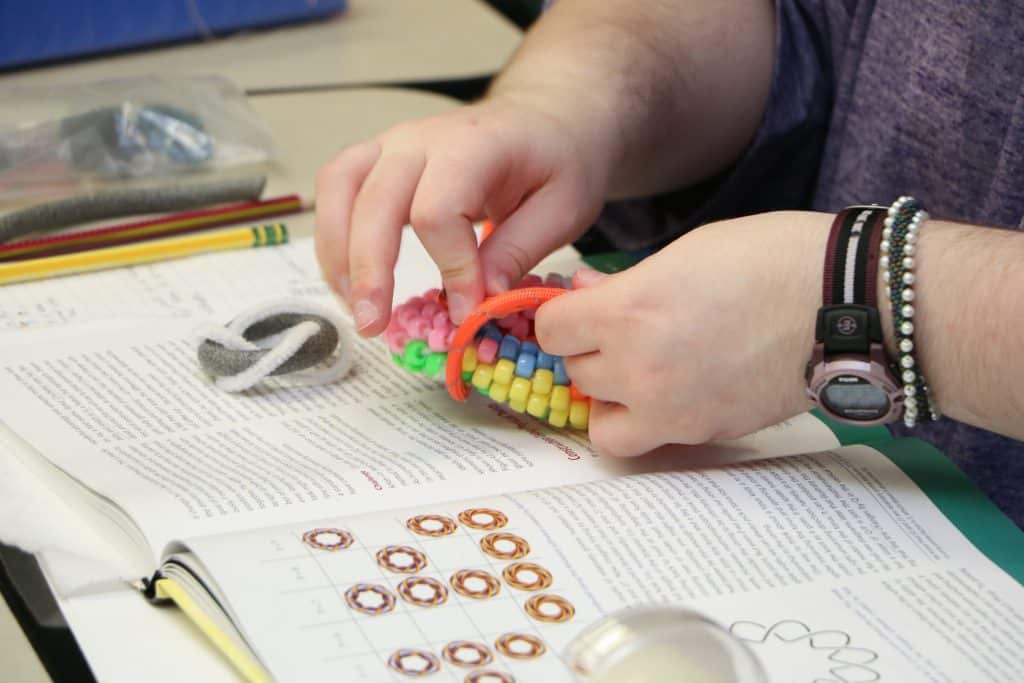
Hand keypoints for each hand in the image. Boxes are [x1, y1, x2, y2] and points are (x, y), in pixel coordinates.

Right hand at [314, 95, 611, 334]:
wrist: (545, 119)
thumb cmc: (557, 160)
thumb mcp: (563, 208)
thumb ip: (518, 251)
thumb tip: (478, 300)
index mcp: (475, 146)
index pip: (438, 210)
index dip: (449, 267)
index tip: (467, 311)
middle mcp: (422, 138)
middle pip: (375, 200)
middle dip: (370, 269)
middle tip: (374, 324)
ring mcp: (393, 144)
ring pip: (340, 187)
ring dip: (337, 253)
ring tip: (356, 307)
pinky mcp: (379, 159)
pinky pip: (337, 189)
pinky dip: (333, 237)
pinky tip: (349, 281)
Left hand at [536, 211, 831, 456]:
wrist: (844, 304)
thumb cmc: (769, 260)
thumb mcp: (683, 253)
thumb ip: (624, 283)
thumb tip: (582, 293)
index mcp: (629, 311)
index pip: (550, 330)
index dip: (562, 316)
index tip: (578, 309)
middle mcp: (639, 367)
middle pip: (574, 371)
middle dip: (591, 349)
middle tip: (621, 331)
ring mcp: (670, 409)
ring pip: (600, 417)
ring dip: (609, 394)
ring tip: (640, 369)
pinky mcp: (701, 433)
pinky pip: (643, 440)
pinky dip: (643, 423)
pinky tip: (669, 394)